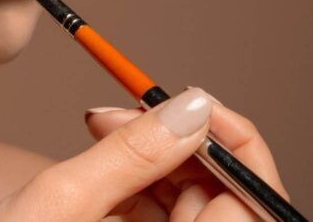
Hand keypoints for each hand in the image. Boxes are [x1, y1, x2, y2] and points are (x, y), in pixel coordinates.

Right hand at [0, 87, 290, 220]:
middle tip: (129, 108)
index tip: (193, 102)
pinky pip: (163, 205)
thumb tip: (192, 107)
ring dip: (154, 150)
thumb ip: (132, 152)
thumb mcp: (63, 199)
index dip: (230, 149)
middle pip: (226, 199)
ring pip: (193, 197)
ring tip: (100, 122)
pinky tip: (103, 142)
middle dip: (183, 143)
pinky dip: (138, 168)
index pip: (248, 210)